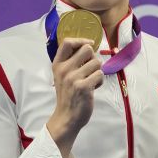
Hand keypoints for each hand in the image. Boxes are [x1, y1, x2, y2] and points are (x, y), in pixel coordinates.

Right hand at [45, 38, 103, 157]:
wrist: (66, 118)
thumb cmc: (68, 95)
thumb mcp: (62, 76)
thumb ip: (71, 62)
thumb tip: (89, 46)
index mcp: (58, 65)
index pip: (67, 42)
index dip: (81, 40)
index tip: (89, 44)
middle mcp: (64, 69)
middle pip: (87, 49)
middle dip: (93, 58)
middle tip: (90, 69)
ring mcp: (73, 78)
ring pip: (97, 62)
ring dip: (97, 72)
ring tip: (90, 81)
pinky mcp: (84, 87)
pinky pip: (100, 75)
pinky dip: (99, 82)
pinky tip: (93, 88)